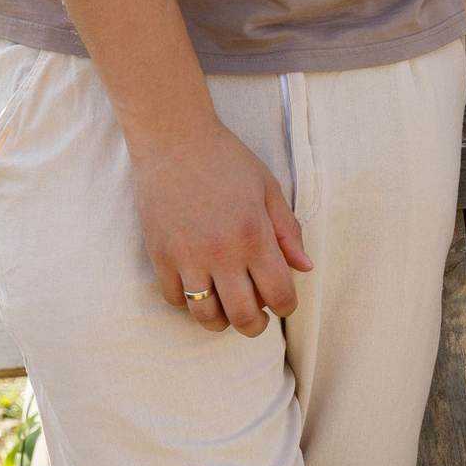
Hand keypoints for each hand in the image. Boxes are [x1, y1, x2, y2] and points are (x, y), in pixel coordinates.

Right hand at [131, 117, 313, 336]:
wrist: (174, 139)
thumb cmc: (226, 159)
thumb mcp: (268, 188)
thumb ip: (288, 231)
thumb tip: (305, 267)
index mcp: (254, 234)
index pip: (279, 293)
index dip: (287, 306)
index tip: (283, 302)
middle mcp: (222, 252)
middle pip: (243, 316)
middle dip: (256, 326)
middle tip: (257, 318)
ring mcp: (187, 257)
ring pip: (206, 316)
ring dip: (221, 321)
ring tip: (227, 308)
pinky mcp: (160, 256)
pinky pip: (175, 299)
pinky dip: (189, 302)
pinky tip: (199, 287)